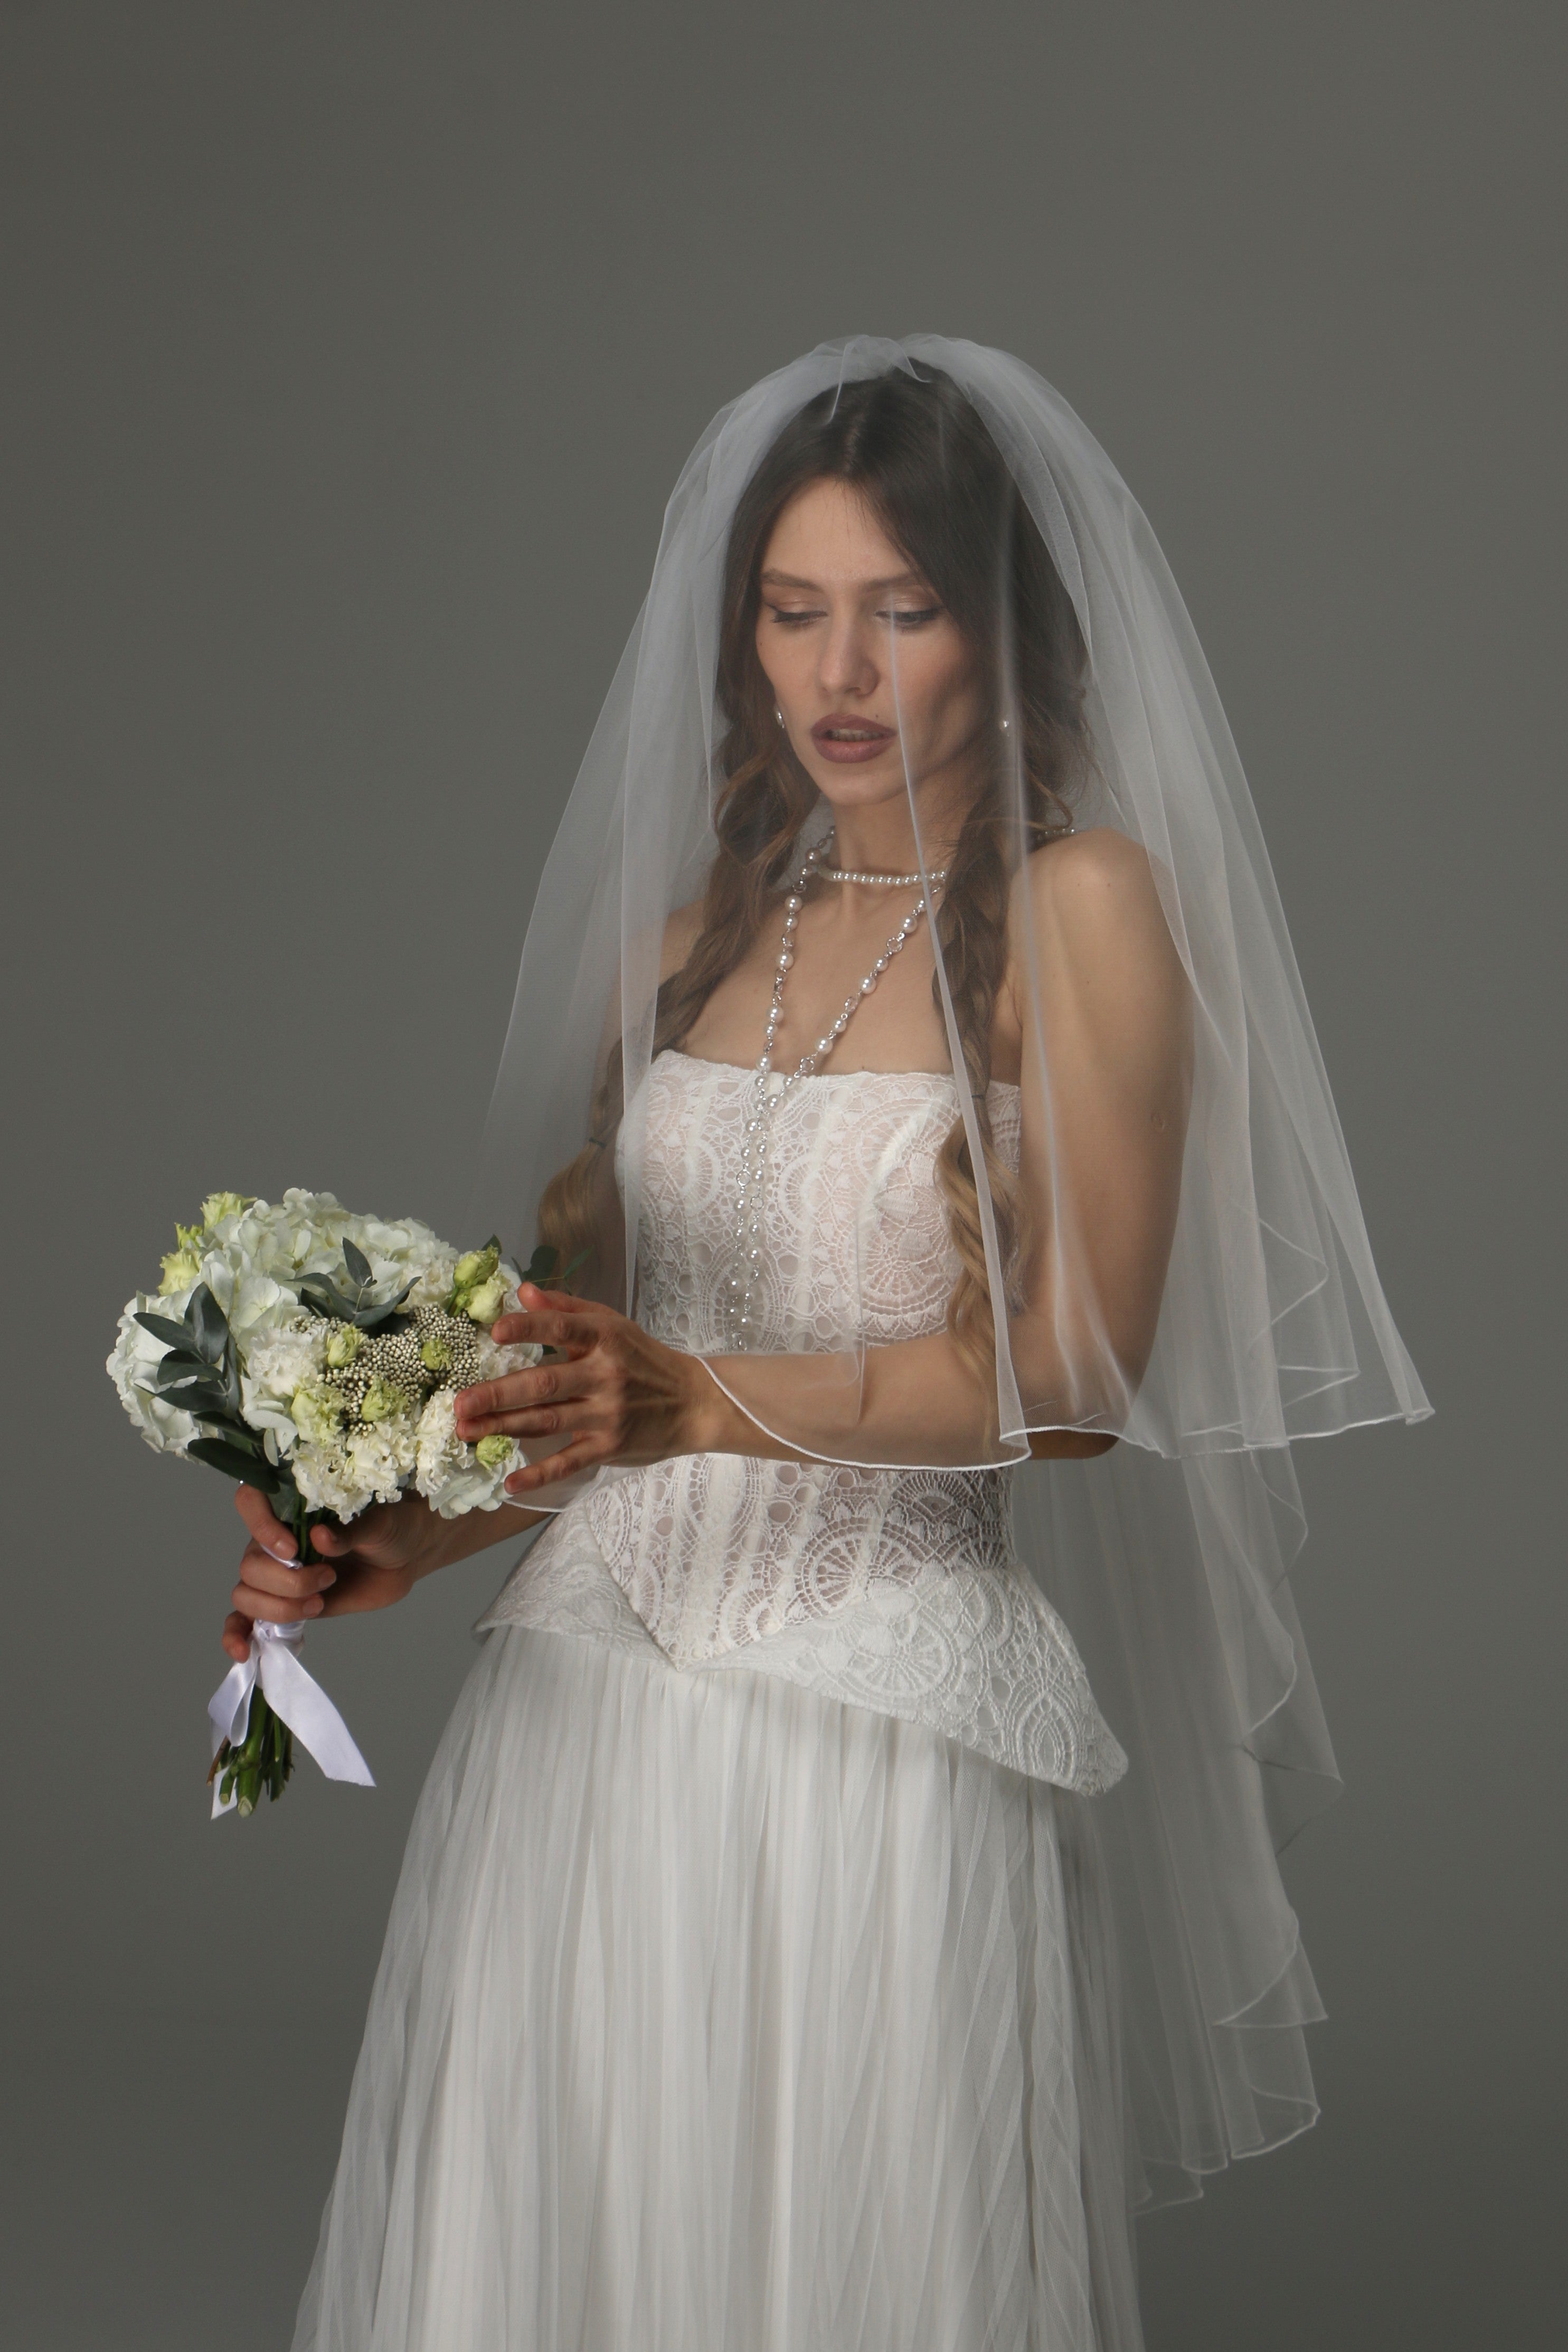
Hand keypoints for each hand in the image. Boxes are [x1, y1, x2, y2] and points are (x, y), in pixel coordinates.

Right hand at [222, 1486, 448, 1662]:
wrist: (405, 1556)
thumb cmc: (391, 1526)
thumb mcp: (379, 1523)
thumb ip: (350, 1531)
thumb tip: (319, 1537)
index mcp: (292, 1507)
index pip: (251, 1503)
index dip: (262, 1528)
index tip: (292, 1550)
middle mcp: (276, 1540)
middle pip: (250, 1564)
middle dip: (287, 1581)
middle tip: (329, 1578)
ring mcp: (277, 1575)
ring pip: (246, 1593)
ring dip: (279, 1607)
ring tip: (319, 1603)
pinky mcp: (284, 1603)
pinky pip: (245, 1620)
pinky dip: (237, 1635)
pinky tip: (242, 1651)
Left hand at [455, 1284, 726, 1497]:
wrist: (693, 1402)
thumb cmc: (644, 1358)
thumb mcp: (613, 1324)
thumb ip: (566, 1309)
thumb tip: (522, 1291)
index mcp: (605, 1338)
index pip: (562, 1330)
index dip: (529, 1329)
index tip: (495, 1331)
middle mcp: (605, 1375)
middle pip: (545, 1384)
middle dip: (498, 1394)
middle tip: (459, 1403)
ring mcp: (607, 1414)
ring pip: (548, 1421)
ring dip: (503, 1427)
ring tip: (466, 1431)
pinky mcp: (609, 1446)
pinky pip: (570, 1462)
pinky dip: (540, 1474)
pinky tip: (510, 1481)